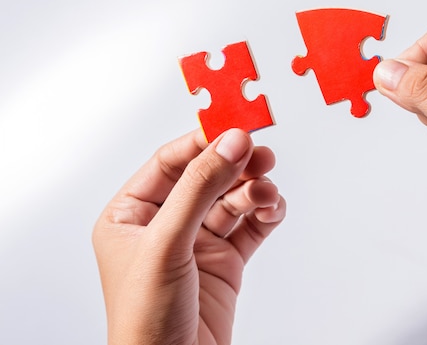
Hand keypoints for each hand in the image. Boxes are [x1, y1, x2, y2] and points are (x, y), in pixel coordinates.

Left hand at [92, 128, 285, 344]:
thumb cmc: (146, 318)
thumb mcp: (166, 244)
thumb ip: (199, 188)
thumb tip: (229, 143)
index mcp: (132, 215)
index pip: (171, 162)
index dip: (203, 142)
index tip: (235, 128)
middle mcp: (165, 224)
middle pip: (207, 177)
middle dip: (235, 165)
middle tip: (262, 155)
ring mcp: (197, 242)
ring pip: (232, 199)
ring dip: (253, 189)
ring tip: (266, 192)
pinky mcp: (226, 261)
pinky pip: (251, 225)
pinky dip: (265, 212)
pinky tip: (272, 208)